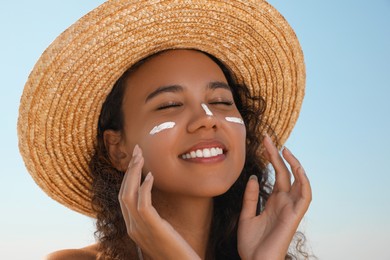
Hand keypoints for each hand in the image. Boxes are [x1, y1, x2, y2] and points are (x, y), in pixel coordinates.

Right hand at [118, 145, 199, 259]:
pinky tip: (151, 176)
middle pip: (123, 192)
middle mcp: (132, 227)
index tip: (136, 160)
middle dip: (129, 170)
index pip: (124, 197)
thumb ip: (152, 219)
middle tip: (137, 151)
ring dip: (134, 174)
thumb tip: (151, 202)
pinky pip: (143, 204)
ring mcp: (139, 229)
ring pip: (128, 195)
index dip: (128, 177)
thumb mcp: (160, 231)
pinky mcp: (152, 228)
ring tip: (141, 157)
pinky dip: (144, 188)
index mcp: (133, 227)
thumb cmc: (174, 250)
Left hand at [237, 135, 311, 259]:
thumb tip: (254, 177)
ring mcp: (290, 208)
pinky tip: (296, 168)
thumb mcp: (246, 215)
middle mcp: (284, 202)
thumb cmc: (251, 244)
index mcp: (273, 201)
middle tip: (268, 138)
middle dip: (278, 155)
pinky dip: (304, 181)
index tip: (264, 142)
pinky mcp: (294, 216)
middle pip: (285, 173)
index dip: (272, 158)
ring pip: (299, 181)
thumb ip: (251, 197)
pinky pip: (305, 196)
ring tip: (284, 149)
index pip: (276, 174)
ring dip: (294, 164)